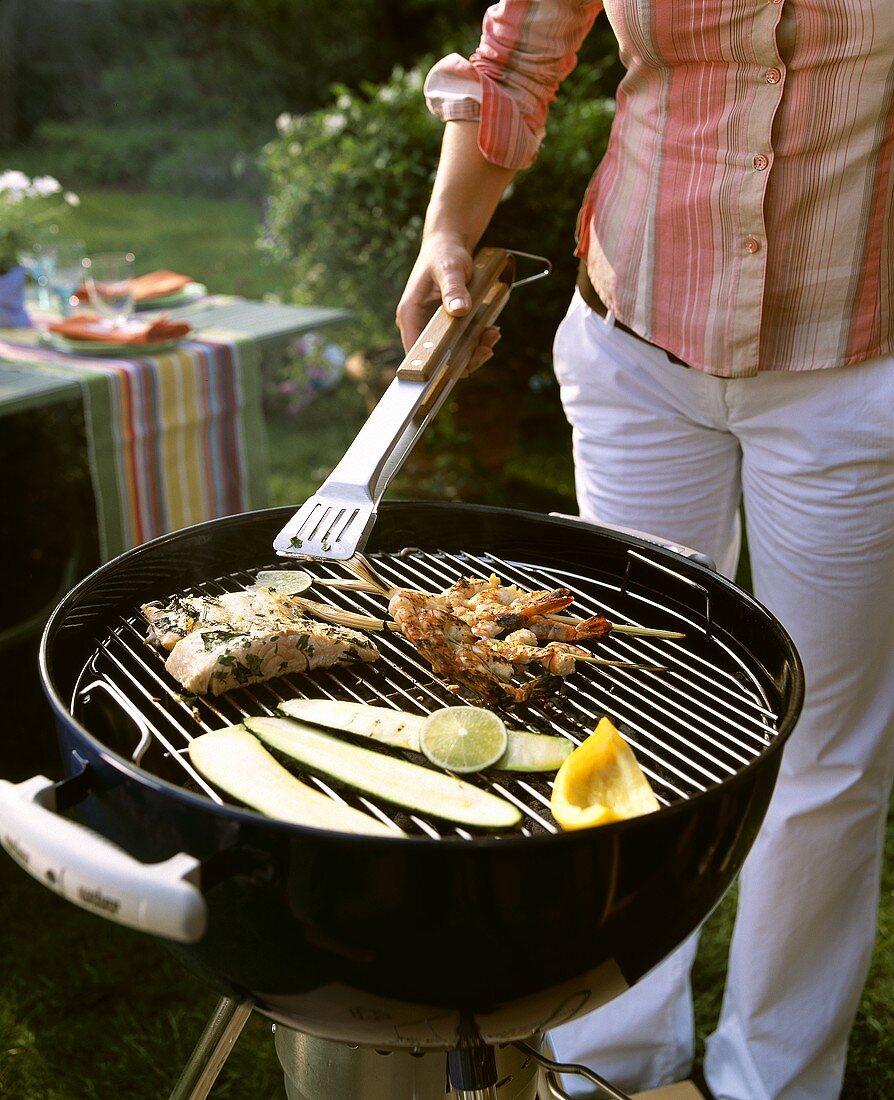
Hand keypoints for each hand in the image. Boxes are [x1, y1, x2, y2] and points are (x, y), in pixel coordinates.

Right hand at [395, 232, 499, 371]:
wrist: (450, 243)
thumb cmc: (445, 253)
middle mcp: (418, 325)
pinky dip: (476, 340)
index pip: (415, 354)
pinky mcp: (447, 325)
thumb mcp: (450, 269)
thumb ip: (453, 289)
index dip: (433, 368)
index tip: (459, 366)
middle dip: (463, 359)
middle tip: (486, 348)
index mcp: (410, 315)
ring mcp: (433, 327)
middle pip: (435, 359)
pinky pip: (461, 342)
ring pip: (451, 354)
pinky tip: (490, 330)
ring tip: (492, 335)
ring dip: (474, 351)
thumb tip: (459, 310)